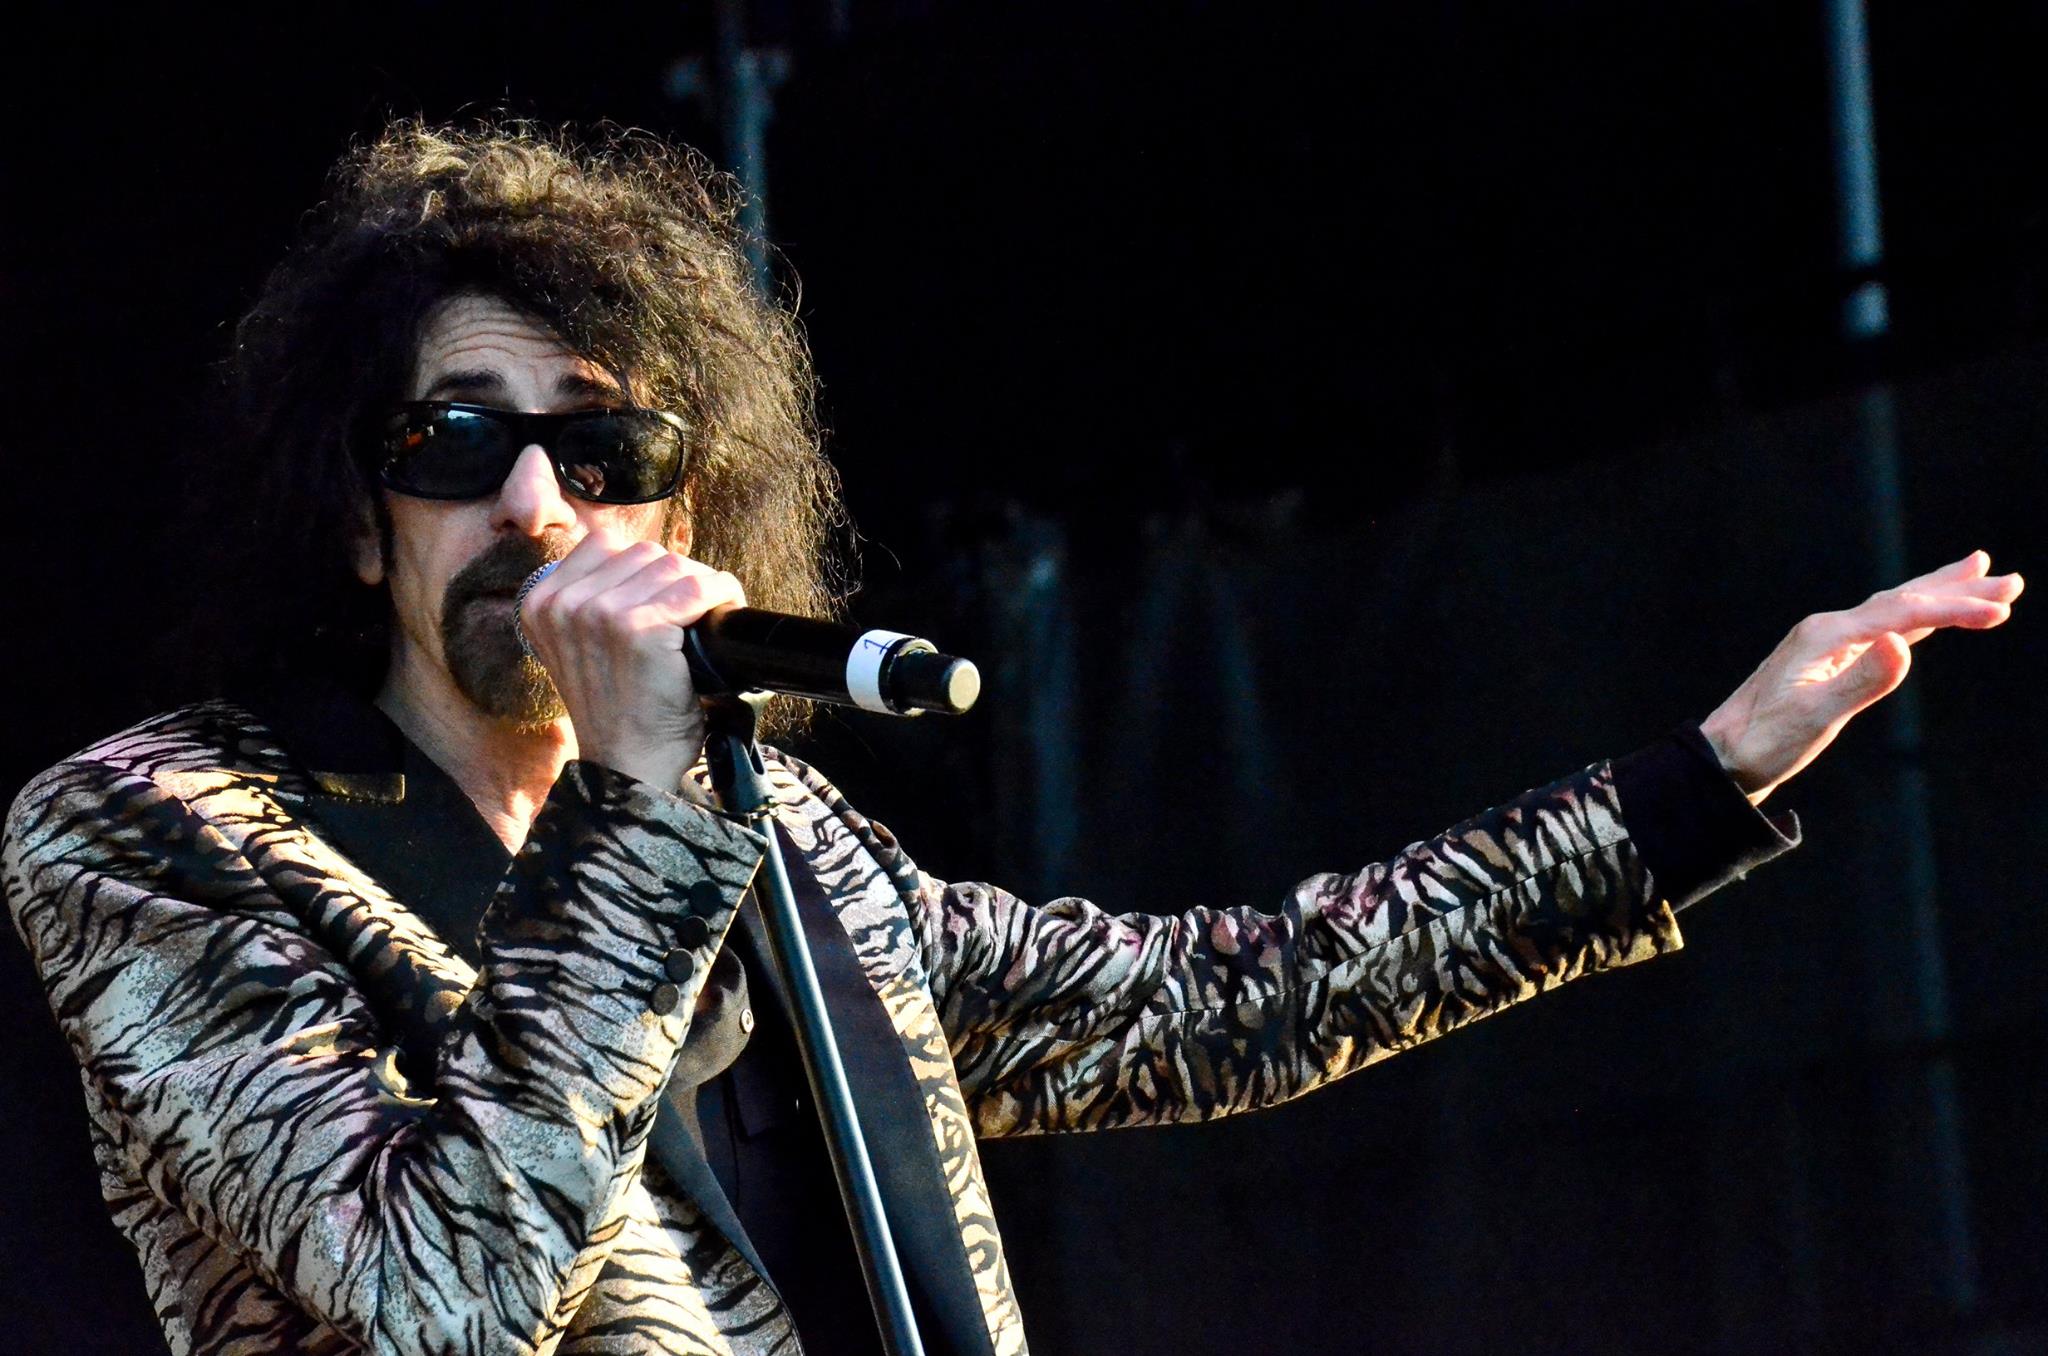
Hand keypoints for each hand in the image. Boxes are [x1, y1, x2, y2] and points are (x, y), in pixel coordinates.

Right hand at [517, 529, 746, 790]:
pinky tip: (723, 612)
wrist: (627, 767)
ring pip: (672, 566)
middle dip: (678, 578)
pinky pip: (695, 589)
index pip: (606, 545)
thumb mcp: (583, 648)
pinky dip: (719, 595)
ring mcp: (598, 612)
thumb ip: (595, 602)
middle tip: (697, 611)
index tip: (668, 594)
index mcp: (541, 602)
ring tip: (707, 616)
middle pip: (643, 553)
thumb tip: (650, 562)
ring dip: (700, 587)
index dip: (646, 567)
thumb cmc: (619, 712)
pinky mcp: (637, 628)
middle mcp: (562, 603)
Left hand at [1701, 550, 2021, 804]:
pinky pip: (1881, 627)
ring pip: (1894, 608)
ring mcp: (1826, 642)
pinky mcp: (1826, 659)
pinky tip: (1926, 618)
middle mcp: (1826, 629)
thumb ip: (1861, 680)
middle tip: (2012, 578)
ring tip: (1980, 572)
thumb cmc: (1764, 741)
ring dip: (1939, 594)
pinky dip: (1913, 617)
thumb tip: (1903, 644)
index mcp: (1826, 635)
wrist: (1722, 757)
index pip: (1904, 613)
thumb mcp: (1815, 716)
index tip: (2004, 611)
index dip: (1956, 609)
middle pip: (1904, 599)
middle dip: (1958, 587)